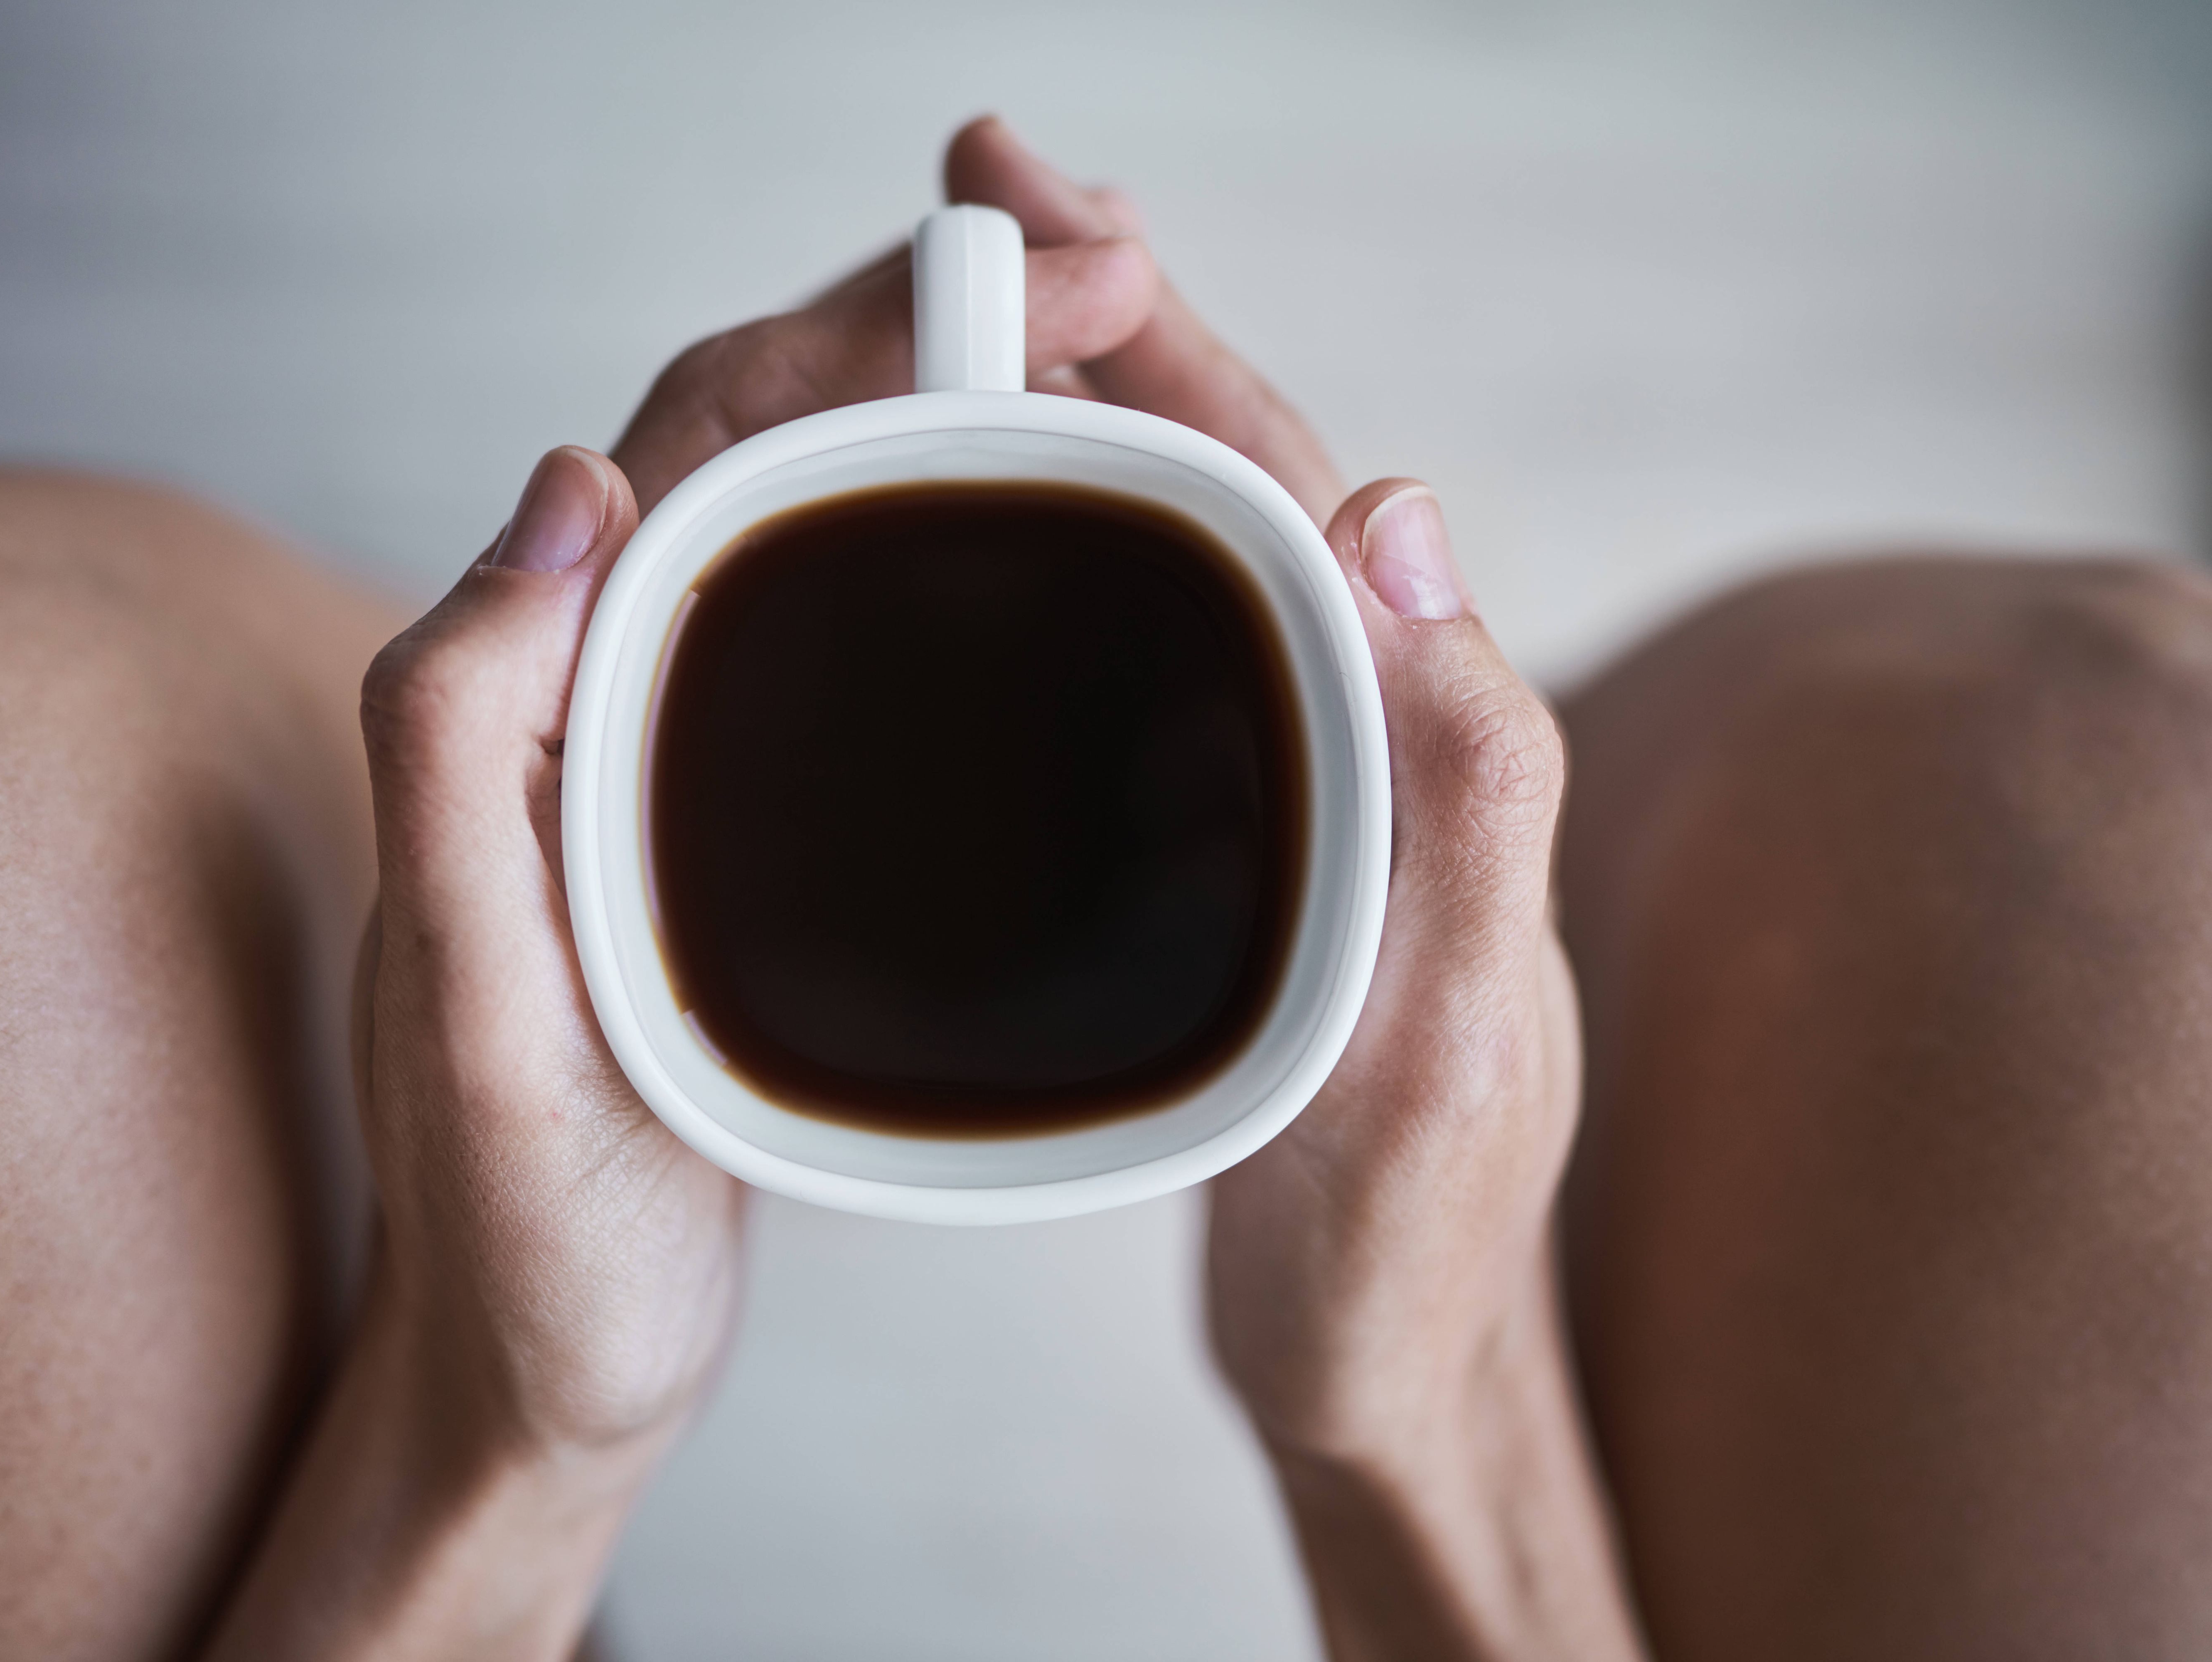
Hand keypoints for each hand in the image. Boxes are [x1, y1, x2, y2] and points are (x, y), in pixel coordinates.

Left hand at [201, 119, 1167, 1658]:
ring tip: (1117, 379)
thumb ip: (463, 751)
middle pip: (772, 441)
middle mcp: (609, 706)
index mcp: (544, 710)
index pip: (702, 437)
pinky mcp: (760, 836)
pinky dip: (955, 561)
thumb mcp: (474, 1014)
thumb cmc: (516, 1225)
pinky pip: (852, 645)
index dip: (860, 324)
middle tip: (1122, 286)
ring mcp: (694, 762)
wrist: (549, 1371)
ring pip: (822, 527)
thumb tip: (560, 489)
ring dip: (957, 420)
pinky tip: (1055, 567)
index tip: (1046, 285)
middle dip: (934, 328)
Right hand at [942, 116, 1644, 1659]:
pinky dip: (1056, 582)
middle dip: (1085, 330)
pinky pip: (1140, 678)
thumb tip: (1398, 512)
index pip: (1269, 486)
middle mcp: (1348, 743)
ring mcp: (1280, 795)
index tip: (1016, 198)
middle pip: (1215, 486)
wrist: (1389, 1365)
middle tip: (950, 208)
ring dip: (1061, 433)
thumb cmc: (1415, 1236)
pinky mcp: (1225, 861)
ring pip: (1168, 565)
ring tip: (934, 346)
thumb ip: (1471, 796)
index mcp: (1399, 749)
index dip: (1146, 329)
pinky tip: (971, 564)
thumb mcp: (1453, 1045)